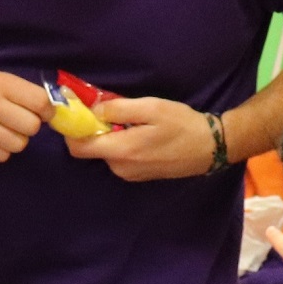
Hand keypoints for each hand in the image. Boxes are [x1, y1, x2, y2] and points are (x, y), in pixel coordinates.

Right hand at [0, 66, 52, 161]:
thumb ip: (22, 91)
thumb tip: (52, 109)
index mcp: (0, 83)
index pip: (41, 102)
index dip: (47, 110)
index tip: (42, 112)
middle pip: (32, 127)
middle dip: (31, 126)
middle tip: (21, 120)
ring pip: (18, 144)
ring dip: (17, 139)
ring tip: (6, 129)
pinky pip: (2, 156)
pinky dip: (2, 150)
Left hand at [65, 97, 215, 181]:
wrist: (210, 148)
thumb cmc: (182, 125)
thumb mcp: (151, 108)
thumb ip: (118, 109)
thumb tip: (92, 109)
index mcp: (121, 151)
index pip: (77, 147)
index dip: (72, 129)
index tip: (77, 112)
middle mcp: (120, 167)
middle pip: (91, 147)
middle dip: (95, 128)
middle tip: (112, 109)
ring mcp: (129, 174)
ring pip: (106, 151)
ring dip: (111, 135)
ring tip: (133, 120)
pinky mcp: (138, 175)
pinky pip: (119, 157)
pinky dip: (122, 143)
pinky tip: (141, 132)